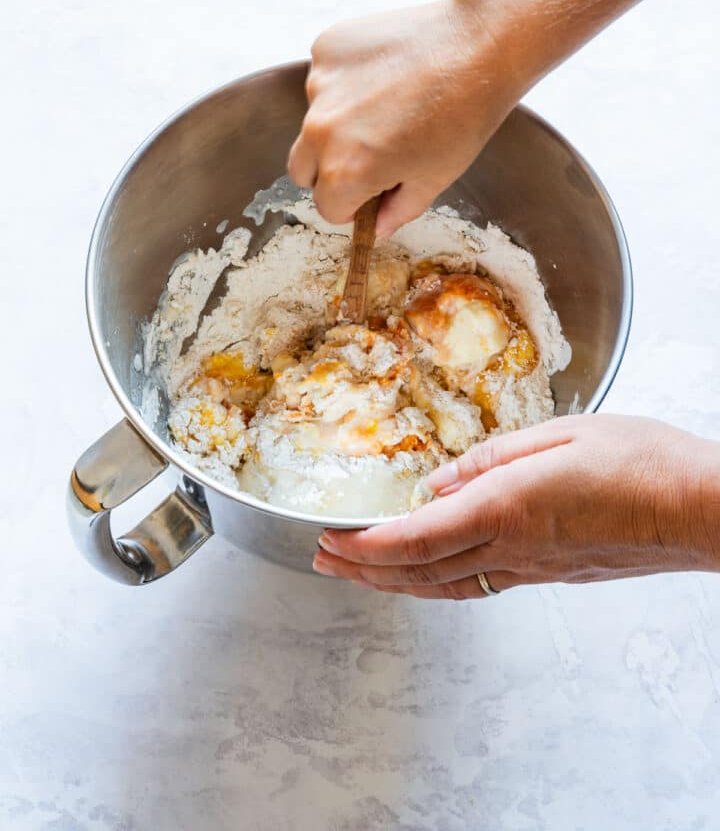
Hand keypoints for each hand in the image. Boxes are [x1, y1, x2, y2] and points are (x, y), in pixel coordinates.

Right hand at [288, 0, 524, 237]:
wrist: (478, 44)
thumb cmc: (464, 117)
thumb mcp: (435, 179)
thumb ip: (398, 210)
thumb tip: (379, 227)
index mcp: (345, 172)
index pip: (327, 208)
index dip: (353, 204)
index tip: (373, 191)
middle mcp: (320, 131)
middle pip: (303, 170)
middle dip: (330, 171)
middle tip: (372, 154)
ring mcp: (318, 85)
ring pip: (315, 121)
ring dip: (339, 122)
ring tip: (389, 103)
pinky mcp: (325, 49)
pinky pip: (325, 79)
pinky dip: (346, 82)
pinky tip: (385, 72)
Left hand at [312, 415, 718, 597]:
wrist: (699, 509)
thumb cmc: (640, 462)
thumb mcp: (560, 435)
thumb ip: (491, 459)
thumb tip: (439, 484)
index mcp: (508, 509)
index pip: (417, 538)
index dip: (367, 545)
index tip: (331, 540)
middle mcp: (513, 549)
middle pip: (421, 571)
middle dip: (365, 568)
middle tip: (325, 559)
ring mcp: (533, 569)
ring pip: (445, 585)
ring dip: (394, 582)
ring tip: (360, 573)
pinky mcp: (552, 574)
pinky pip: (478, 585)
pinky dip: (438, 582)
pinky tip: (430, 575)